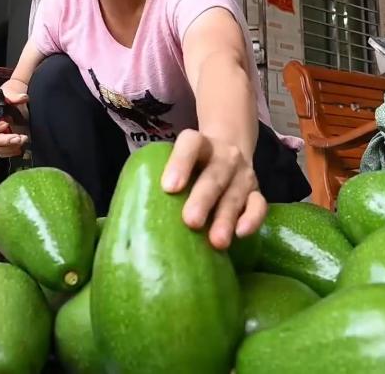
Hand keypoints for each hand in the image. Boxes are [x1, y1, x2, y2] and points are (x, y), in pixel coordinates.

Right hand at [0, 88, 29, 157]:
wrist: (17, 100)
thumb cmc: (9, 95)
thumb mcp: (11, 91)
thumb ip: (15, 95)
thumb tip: (22, 98)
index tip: (6, 124)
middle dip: (4, 140)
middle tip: (18, 138)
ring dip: (9, 147)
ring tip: (22, 141)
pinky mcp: (2, 142)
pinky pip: (2, 152)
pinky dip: (11, 152)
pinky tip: (20, 148)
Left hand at [161, 130, 266, 249]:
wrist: (227, 149)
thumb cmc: (189, 166)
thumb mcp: (175, 161)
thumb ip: (155, 178)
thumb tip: (125, 219)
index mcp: (199, 143)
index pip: (190, 144)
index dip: (180, 163)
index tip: (169, 187)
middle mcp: (223, 154)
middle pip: (214, 173)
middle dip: (203, 198)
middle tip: (190, 221)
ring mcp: (242, 173)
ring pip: (236, 193)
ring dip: (226, 217)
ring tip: (216, 241)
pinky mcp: (256, 192)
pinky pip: (259, 204)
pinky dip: (253, 218)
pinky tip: (241, 234)